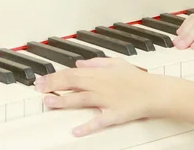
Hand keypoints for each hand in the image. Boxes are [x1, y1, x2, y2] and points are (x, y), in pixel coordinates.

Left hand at [35, 57, 164, 136]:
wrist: (155, 91)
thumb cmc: (138, 78)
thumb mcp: (118, 63)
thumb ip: (97, 62)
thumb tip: (80, 64)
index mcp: (101, 74)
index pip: (73, 73)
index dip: (55, 76)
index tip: (42, 79)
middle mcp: (101, 86)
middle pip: (73, 84)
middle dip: (53, 85)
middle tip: (38, 89)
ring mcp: (107, 100)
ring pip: (82, 100)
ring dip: (64, 101)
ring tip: (49, 103)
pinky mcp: (114, 114)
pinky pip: (100, 121)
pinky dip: (88, 126)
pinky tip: (76, 131)